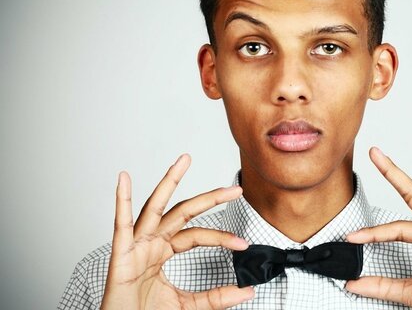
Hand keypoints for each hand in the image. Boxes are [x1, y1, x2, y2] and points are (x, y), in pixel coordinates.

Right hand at [100, 154, 254, 309]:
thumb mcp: (187, 305)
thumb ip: (215, 297)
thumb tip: (247, 293)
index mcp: (163, 251)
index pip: (197, 235)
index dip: (221, 237)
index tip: (243, 244)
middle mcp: (151, 243)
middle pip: (183, 212)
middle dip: (209, 198)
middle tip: (235, 188)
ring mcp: (135, 246)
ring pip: (154, 207)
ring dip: (169, 182)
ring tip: (184, 160)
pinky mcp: (120, 255)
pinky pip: (121, 225)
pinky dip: (121, 201)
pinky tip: (124, 179)